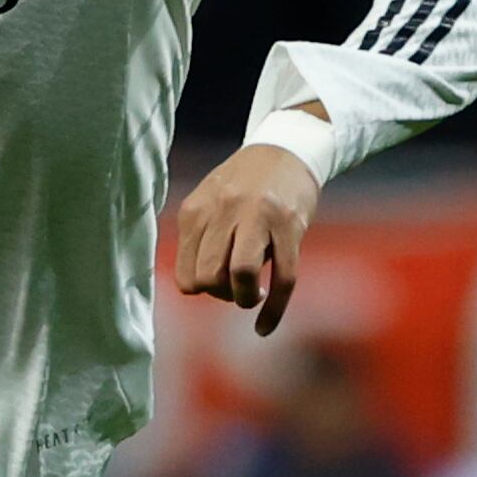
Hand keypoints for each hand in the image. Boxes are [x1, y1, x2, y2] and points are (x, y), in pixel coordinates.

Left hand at [174, 140, 321, 337]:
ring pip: (241, 276)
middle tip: (235, 286)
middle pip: (209, 277)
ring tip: (254, 294)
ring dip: (245, 298)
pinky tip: (264, 327)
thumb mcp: (208, 203)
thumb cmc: (242, 185)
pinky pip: (284, 279)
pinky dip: (274, 311)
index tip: (215, 284)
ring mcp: (259, 218)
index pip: (185, 274)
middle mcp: (224, 212)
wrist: (286, 149)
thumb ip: (198, 239)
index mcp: (197, 211)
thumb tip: (195, 287)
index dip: (200, 290)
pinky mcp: (290, 227)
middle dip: (221, 295)